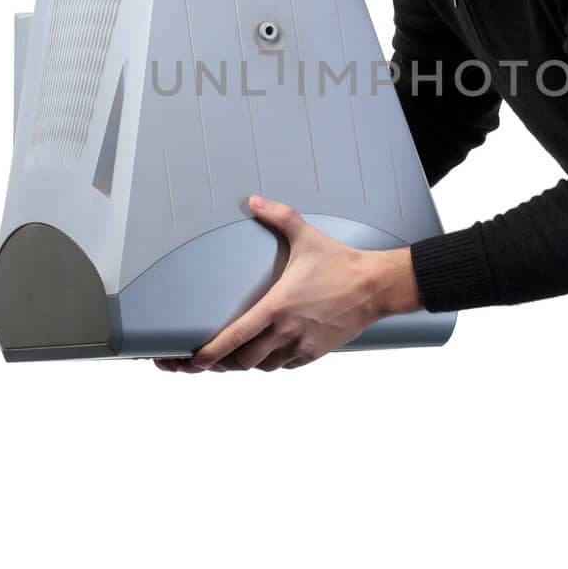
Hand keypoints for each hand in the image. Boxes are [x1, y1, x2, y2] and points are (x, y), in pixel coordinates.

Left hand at [151, 195, 414, 373]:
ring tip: (240, 353)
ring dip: (250, 362)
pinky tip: (271, 352)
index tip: (191, 360)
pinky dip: (275, 362)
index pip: (233, 338)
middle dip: (226, 361)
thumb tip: (254, 201)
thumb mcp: (306, 236)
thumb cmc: (341, 262)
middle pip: (243, 361)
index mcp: (276, 307)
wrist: (376, 285)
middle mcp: (286, 331)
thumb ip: (278, 217)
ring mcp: (301, 345)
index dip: (208, 354)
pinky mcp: (316, 352)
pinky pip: (287, 366)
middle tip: (213, 356)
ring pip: (264, 367)